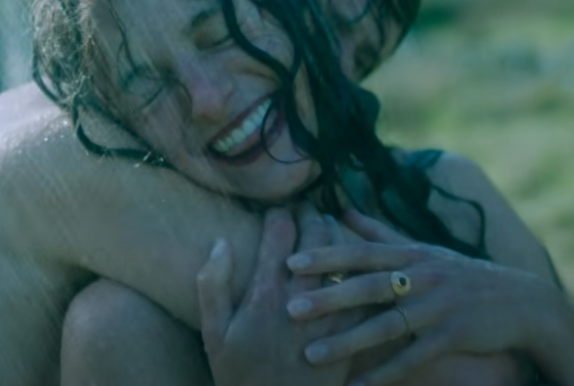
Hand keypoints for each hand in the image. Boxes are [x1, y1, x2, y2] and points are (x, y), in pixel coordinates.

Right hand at [197, 207, 349, 385]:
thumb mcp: (214, 335)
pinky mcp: (351, 331)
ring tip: (327, 224)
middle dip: (311, 214)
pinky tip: (350, 261)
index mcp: (266, 294)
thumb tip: (220, 242)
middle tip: (306, 206)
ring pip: (343, 258)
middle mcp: (302, 298)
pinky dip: (356, 267)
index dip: (280, 212)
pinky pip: (360, 288)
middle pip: (315, 238)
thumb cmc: (241, 377)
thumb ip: (213, 285)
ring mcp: (331, 315)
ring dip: (336, 235)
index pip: (279, 234)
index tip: (278, 206)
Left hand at [284, 210, 561, 385]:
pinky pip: (413, 358)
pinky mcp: (453, 336)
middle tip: (290, 308)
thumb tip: (340, 209)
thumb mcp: (423, 249)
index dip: (326, 256)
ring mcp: (439, 307)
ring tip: (312, 354)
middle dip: (328, 297)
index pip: (362, 252)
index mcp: (410, 253)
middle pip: (369, 286)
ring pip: (387, 325)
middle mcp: (422, 276)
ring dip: (347, 342)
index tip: (290, 263)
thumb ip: (379, 233)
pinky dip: (384, 374)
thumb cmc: (460, 274)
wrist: (522, 301)